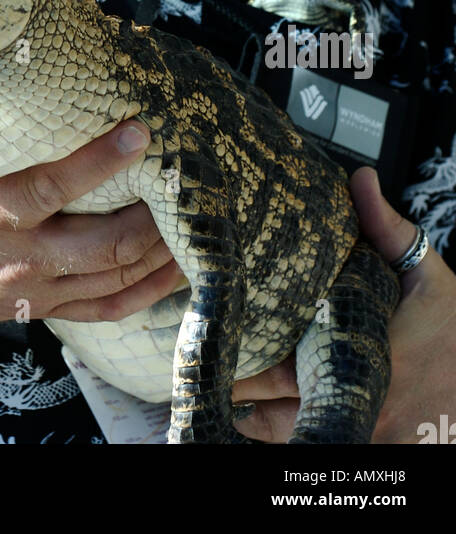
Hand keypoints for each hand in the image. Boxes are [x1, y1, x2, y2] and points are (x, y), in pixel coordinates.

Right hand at [0, 119, 181, 330]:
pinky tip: (172, 272)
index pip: (55, 186)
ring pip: (110, 279)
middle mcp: (11, 256)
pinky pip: (100, 310)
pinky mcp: (30, 309)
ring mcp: (25, 289)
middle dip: (153, 212)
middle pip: (103, 244)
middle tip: (186, 178)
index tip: (141, 129)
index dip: (103, 159)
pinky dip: (142, 294)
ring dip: (159, 254)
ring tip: (198, 223)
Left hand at [233, 166, 455, 444]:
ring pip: (287, 434)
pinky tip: (264, 413)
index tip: (212, 331)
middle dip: (239, 382)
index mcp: (360, 352)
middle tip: (206, 361)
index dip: (239, 353)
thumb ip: (388, 227)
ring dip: (258, 413)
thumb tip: (360, 179)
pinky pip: (313, 448)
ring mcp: (365, 435)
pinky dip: (286, 434)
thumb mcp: (428, 272)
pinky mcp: (374, 453)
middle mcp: (358, 401)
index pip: (281, 366)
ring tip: (225, 389)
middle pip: (272, 406)